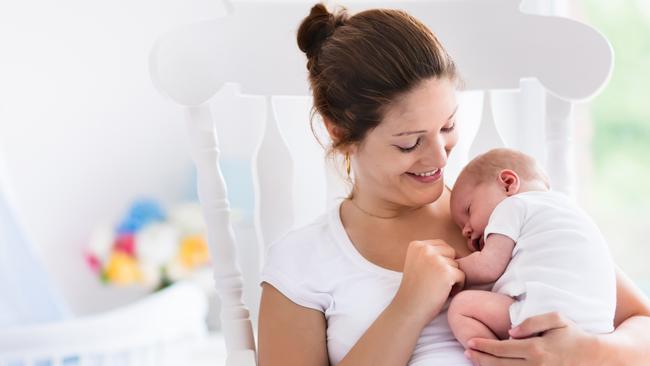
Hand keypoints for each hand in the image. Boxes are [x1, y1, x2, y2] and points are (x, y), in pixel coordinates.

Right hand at [394, 240, 464, 326]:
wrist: (407, 309)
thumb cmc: (415, 290)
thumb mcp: (416, 264)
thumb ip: (430, 255)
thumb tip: (459, 253)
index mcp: (416, 245)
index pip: (442, 245)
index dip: (443, 260)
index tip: (434, 274)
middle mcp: (425, 249)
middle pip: (451, 252)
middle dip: (449, 267)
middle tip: (438, 282)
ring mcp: (435, 260)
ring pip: (457, 264)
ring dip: (453, 277)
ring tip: (440, 288)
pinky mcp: (446, 272)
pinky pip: (462, 276)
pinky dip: (458, 286)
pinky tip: (445, 293)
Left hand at [464, 312, 598, 365]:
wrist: (596, 357)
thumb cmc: (574, 335)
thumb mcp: (556, 319)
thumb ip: (531, 322)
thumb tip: (510, 332)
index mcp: (536, 349)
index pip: (501, 348)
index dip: (484, 346)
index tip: (470, 342)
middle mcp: (535, 365)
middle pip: (499, 364)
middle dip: (481, 358)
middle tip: (467, 352)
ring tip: (475, 360)